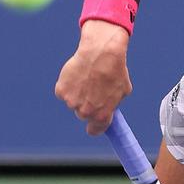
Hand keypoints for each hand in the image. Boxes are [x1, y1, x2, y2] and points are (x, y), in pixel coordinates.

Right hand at [55, 20, 131, 134]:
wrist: (101, 53)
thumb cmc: (115, 71)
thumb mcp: (123, 91)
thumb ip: (112, 104)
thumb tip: (108, 109)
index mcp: (102, 116)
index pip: (94, 130)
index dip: (94, 126)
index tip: (93, 123)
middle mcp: (86, 113)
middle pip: (83, 114)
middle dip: (87, 104)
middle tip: (93, 88)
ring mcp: (71, 103)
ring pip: (73, 101)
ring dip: (77, 93)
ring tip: (87, 77)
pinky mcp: (61, 91)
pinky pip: (63, 91)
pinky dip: (68, 84)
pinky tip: (77, 74)